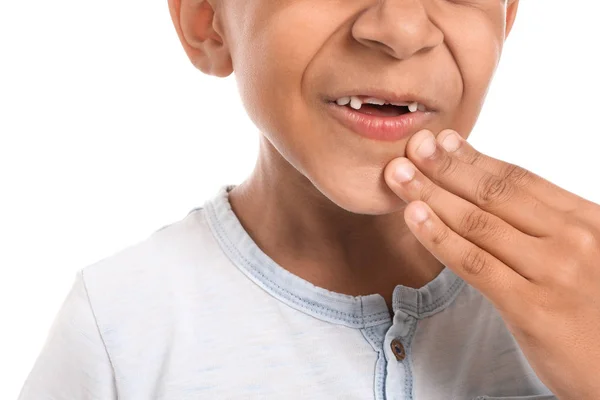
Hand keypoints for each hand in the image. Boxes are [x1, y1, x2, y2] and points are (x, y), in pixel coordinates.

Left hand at [383, 129, 599, 399]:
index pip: (518, 179)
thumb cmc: (597, 309)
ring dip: (432, 194)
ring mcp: (551, 272)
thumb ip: (547, 225)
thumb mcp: (588, 254)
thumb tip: (493, 193)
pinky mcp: (530, 307)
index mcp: (585, 219)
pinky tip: (414, 217)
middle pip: (494, 193)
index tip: (443, 141)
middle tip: (413, 146)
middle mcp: (570, 238)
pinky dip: (439, 236)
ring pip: (478, 223)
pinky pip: (474, 263)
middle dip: (446, 167)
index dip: (474, 158)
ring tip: (399, 175)